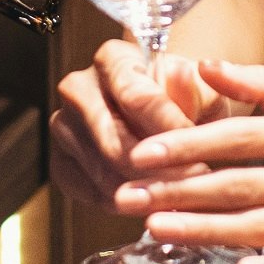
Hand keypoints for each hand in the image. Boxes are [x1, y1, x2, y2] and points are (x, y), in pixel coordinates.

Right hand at [49, 38, 220, 213]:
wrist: (163, 119)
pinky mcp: (60, 162)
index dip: (171, 133)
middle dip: (159, 170)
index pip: (137, 99)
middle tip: (194, 189)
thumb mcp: (203, 92)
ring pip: (104, 173)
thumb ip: (195, 89)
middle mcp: (78, 88)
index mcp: (112, 59)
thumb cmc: (188, 102)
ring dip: (145, 192)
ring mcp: (63, 126)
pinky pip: (91, 193)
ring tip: (181, 199)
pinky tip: (153, 203)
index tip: (203, 156)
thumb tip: (182, 75)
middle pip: (115, 143)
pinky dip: (126, 204)